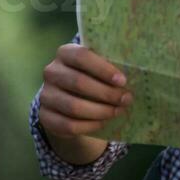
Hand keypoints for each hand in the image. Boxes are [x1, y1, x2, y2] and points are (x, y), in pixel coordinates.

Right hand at [37, 43, 131, 162]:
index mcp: (65, 53)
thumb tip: (134, 74)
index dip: (103, 69)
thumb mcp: (97, 68)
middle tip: (125, 99)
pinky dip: (89, 125)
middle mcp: (51, 72)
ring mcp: (45, 95)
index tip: (122, 81)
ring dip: (100, 111)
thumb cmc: (90, 78)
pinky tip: (103, 122)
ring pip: (74, 106)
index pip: (82, 56)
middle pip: (79, 83)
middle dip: (106, 93)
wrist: (67, 100)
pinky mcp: (45, 116)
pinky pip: (69, 125)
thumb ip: (109, 67)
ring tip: (116, 111)